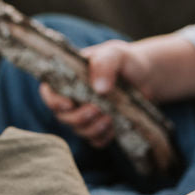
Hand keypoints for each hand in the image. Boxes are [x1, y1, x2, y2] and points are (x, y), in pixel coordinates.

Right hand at [39, 39, 153, 148]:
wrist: (145, 75)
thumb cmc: (125, 60)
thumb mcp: (115, 54)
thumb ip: (104, 64)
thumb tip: (99, 88)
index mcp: (70, 78)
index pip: (49, 93)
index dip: (53, 102)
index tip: (68, 104)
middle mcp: (74, 98)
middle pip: (63, 117)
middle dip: (78, 117)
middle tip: (97, 109)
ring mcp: (87, 114)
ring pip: (79, 130)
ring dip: (92, 129)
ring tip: (109, 118)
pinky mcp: (101, 127)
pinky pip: (95, 140)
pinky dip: (103, 138)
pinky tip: (114, 127)